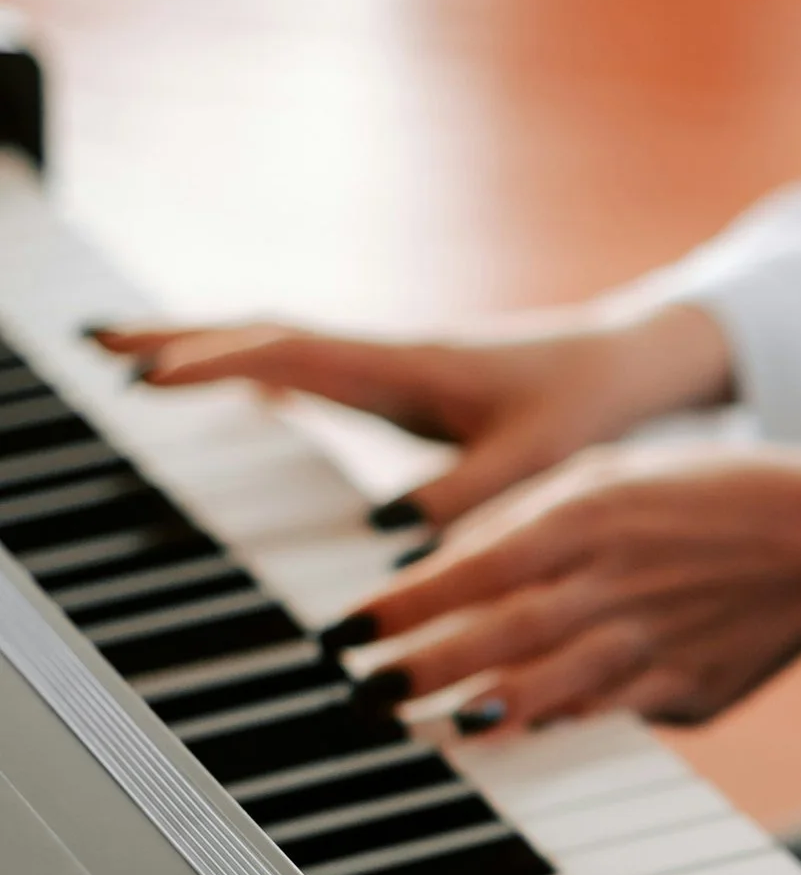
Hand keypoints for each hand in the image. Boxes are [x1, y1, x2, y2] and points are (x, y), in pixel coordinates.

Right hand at [91, 301, 731, 530]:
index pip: (291, 353)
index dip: (218, 363)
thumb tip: (386, 537)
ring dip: (207, 349)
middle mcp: (387, 358)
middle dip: (181, 339)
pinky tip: (229, 386)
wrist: (630, 369)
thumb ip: (470, 500)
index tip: (153, 377)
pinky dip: (255, 370)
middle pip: (262, 337)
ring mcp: (387, 370)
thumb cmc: (590, 407)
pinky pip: (309, 371)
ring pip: (278, 349)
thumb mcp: (539, 461)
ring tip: (128, 358)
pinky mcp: (399, 389)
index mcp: (409, 366)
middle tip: (96, 343)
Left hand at [331, 450, 800, 731]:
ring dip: (483, 708)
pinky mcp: (686, 691)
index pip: (472, 564)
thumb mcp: (606, 474)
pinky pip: (610, 717)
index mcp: (586, 516)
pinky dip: (559, 730)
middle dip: (423, 667)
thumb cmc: (700, 501)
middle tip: (364, 691)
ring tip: (427, 727)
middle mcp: (613, 580)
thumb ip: (521, 520)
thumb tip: (437, 567)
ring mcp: (652, 641)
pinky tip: (514, 741)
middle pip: (499, 632)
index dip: (403, 605)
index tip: (346, 633)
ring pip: (551, 684)